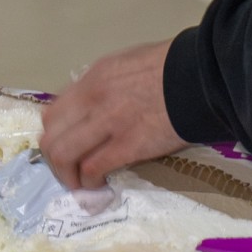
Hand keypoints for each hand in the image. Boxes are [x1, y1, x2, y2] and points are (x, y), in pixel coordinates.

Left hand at [41, 42, 185, 189]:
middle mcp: (91, 100)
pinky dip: (90, 182)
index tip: (68, 148)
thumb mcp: (126, 65)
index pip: (52, 114)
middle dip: (56, 162)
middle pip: (51, 138)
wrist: (200, 75)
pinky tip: (99, 186)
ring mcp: (107, 123)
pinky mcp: (128, 145)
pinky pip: (93, 168)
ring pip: (63, 156)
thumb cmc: (171, 67)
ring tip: (82, 184)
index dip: (55, 137)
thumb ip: (105, 86)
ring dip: (69, 177)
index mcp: (91, 80)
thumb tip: (96, 108)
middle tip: (70, 173)